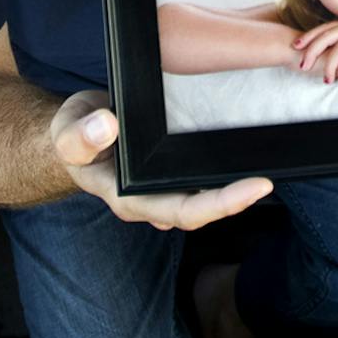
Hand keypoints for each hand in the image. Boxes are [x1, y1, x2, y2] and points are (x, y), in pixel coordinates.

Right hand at [51, 91, 270, 229]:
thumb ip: (80, 135)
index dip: (221, 204)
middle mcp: (153, 198)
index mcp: (129, 197)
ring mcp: (164, 186)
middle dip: (238, 199)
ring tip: (272, 165)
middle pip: (203, 209)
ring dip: (236, 186)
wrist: (75, 132)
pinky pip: (203, 175)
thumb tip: (106, 126)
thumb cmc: (73, 135)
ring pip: (206, 194)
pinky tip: (251, 153)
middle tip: (270, 180)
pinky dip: (227, 168)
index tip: (256, 187)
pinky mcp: (172, 169)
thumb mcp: (66, 131)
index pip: (183, 211)